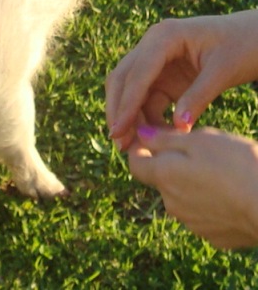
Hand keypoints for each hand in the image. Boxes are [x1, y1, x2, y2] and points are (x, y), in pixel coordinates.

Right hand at [106, 10, 257, 149]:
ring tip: (132, 145)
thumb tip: (178, 129)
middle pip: (123, 79)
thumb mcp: (224, 72)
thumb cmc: (244, 47)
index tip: (119, 132)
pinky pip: (147, 98)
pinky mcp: (164, 74)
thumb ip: (198, 97)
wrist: (256, 36)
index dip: (126, 104)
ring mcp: (156, 59)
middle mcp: (153, 45)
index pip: (137, 73)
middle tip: (119, 142)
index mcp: (164, 36)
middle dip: (118, 110)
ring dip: (129, 116)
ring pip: (130, 90)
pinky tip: (154, 137)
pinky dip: (147, 117)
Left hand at [129, 127, 257, 248]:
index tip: (154, 138)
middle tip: (201, 153)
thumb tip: (140, 134)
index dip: (140, 148)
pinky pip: (206, 216)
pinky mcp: (215, 238)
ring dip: (194, 186)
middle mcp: (171, 203)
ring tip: (223, 174)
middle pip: (162, 181)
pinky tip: (234, 196)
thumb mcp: (200, 140)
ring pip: (185, 198)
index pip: (135, 163)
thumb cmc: (237, 165)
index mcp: (163, 176)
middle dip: (173, 166)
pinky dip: (213, 205)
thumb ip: (165, 139)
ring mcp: (193, 224)